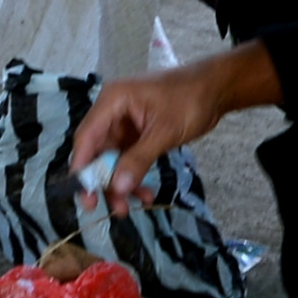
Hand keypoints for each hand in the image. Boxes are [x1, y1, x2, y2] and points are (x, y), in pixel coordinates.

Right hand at [69, 44, 271, 212]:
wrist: (216, 89)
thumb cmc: (189, 100)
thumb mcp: (164, 131)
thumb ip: (139, 159)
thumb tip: (117, 187)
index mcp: (112, 101)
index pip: (86, 137)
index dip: (82, 166)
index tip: (84, 194)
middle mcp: (112, 112)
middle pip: (96, 151)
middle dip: (101, 180)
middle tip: (100, 207)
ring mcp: (125, 124)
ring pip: (113, 160)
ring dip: (119, 183)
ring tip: (127, 208)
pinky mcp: (138, 134)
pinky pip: (129, 159)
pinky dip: (134, 175)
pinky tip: (146, 194)